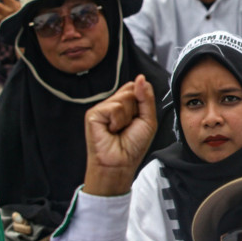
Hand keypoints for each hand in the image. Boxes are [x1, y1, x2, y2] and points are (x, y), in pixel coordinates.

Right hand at [82, 76, 157, 196]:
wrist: (121, 163)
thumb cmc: (134, 145)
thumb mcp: (148, 119)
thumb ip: (146, 97)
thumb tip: (141, 78)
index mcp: (126, 104)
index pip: (138, 87)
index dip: (143, 100)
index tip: (139, 117)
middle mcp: (113, 103)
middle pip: (132, 90)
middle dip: (136, 110)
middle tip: (129, 126)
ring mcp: (102, 107)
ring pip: (124, 98)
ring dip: (127, 117)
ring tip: (119, 129)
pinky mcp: (93, 113)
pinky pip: (114, 107)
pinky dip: (117, 120)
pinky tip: (111, 130)